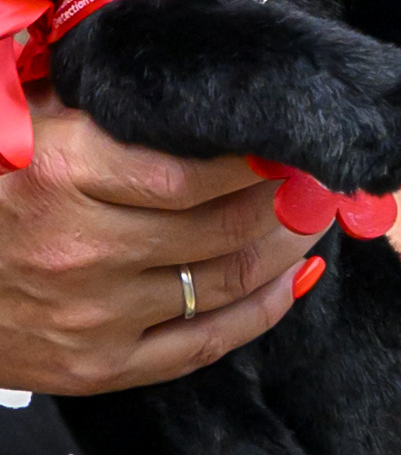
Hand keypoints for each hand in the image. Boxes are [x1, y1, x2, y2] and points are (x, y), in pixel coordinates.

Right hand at [0, 110, 316, 396]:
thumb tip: (177, 88)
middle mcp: (80, 247)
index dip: (253, 158)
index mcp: (57, 172)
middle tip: (316, 175)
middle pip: (222, 226)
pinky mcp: (100, 366)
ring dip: (285, 247)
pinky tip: (294, 279)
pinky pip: (207, 343)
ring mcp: (94, 314)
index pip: (190, 170)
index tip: (285, 139)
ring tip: (311, 216)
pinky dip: (264, 310)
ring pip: (226, 280)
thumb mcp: (17, 127)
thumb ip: (88, 106)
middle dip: (284, 199)